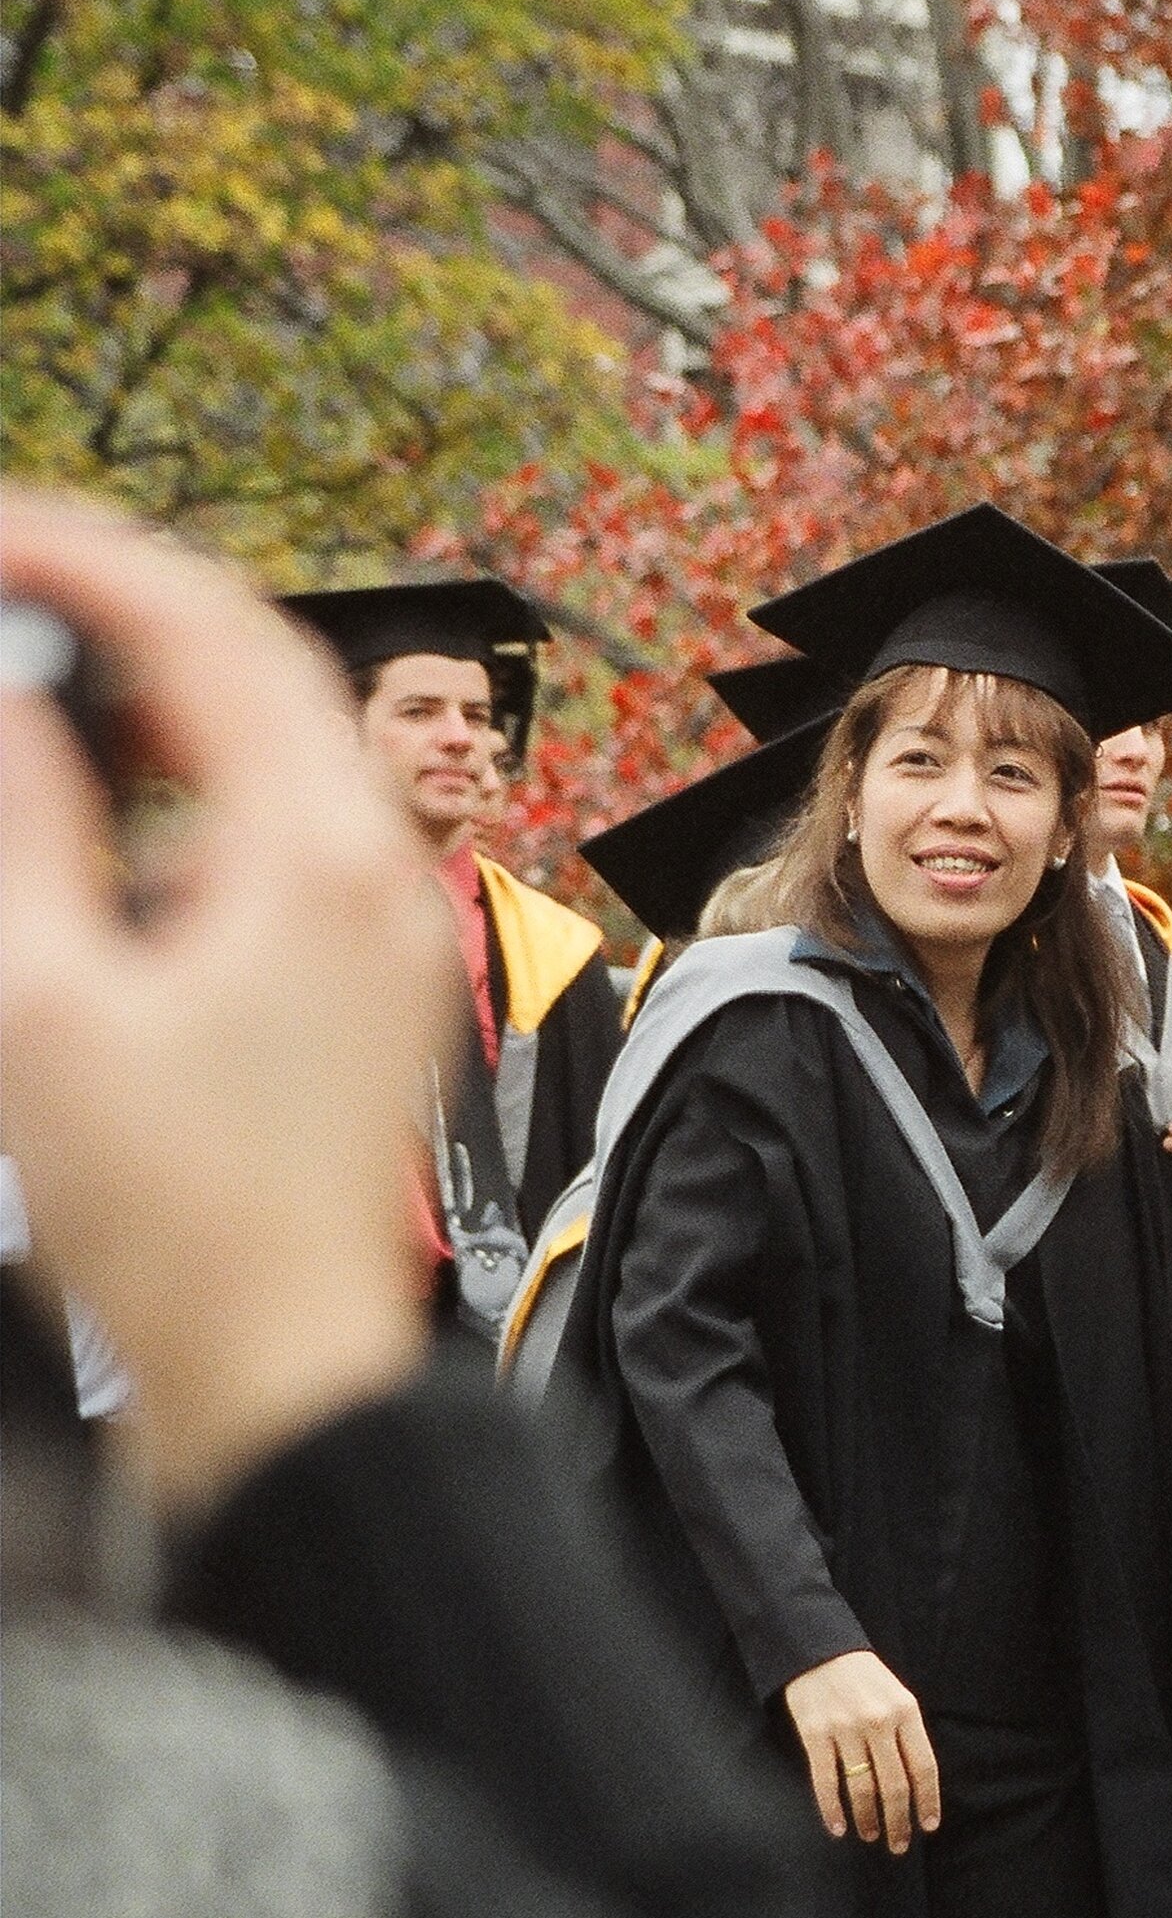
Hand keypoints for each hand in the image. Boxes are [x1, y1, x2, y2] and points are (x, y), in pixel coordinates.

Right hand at [0, 492, 449, 1515]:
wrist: (279, 1357)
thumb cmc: (169, 1211)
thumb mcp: (39, 1003)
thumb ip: (23, 825)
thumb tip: (11, 701)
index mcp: (315, 857)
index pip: (210, 632)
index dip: (90, 560)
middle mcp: (380, 872)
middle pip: (260, 666)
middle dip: (128, 601)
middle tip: (11, 572)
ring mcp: (389, 923)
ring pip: (280, 740)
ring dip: (162, 685)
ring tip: (42, 668)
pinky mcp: (370, 975)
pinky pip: (291, 820)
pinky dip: (197, 771)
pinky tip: (112, 789)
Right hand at [784, 1648, 940, 1851]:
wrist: (819, 1651)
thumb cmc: (864, 1677)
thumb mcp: (897, 1695)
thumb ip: (908, 1733)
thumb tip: (917, 1781)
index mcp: (906, 1712)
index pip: (923, 1766)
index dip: (928, 1800)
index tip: (928, 1826)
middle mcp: (878, 1722)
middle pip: (894, 1784)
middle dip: (898, 1820)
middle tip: (899, 1845)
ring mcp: (845, 1729)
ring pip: (861, 1787)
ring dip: (867, 1819)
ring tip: (871, 1835)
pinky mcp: (815, 1734)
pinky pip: (825, 1781)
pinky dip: (832, 1809)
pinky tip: (838, 1827)